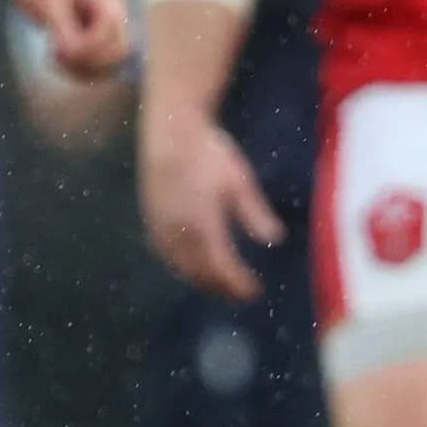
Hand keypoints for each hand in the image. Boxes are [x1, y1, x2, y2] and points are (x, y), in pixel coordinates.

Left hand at [11, 0, 131, 80]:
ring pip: (110, 61)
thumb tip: (73, 53)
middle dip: (88, 59)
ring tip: (54, 58)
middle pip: (118, 50)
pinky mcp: (91, 33)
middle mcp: (110, 9)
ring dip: (84, 67)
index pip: (110, 31)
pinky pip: (96, 61)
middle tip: (55, 54)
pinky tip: (55, 60)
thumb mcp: (46, 4)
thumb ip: (63, 28)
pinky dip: (79, 67)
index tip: (56, 48)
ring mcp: (103, 23)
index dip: (88, 47)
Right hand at [139, 99, 283, 297]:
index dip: (238, 284)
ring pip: (182, 269)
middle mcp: (180, 233)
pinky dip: (183, 268)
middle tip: (241, 294)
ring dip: (203, 281)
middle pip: (202, 274)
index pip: (223, 268)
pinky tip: (195, 267)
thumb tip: (275, 239)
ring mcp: (162, 229)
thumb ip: (255, 213)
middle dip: (222, 288)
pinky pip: (167, 256)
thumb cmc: (210, 153)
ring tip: (222, 286)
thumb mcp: (240, 180)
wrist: (171, 132)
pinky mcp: (151, 221)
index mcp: (204, 225)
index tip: (254, 292)